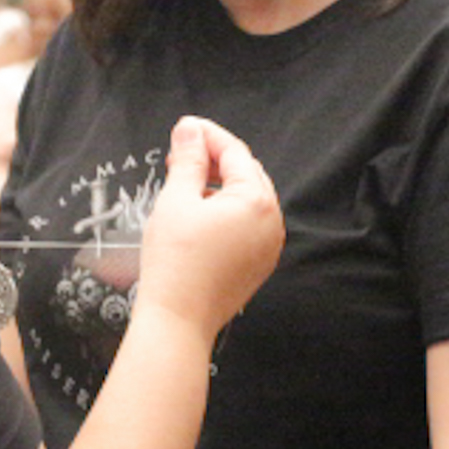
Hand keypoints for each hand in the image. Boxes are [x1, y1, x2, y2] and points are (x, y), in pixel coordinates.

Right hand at [135, 117, 283, 341]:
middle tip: (180, 155)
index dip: (206, 136)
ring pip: (246, 200)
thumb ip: (188, 159)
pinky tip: (197, 213)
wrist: (178, 320)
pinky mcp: (258, 264)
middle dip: (213, 160)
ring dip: (218, 186)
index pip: (234, 152)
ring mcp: (268, 246)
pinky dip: (225, 212)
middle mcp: (272, 222)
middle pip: (245, 174)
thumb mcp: (177, 200)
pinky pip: (246, 225)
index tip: (184, 129)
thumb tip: (190, 130)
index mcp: (257, 201)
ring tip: (184, 184)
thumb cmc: (176, 263)